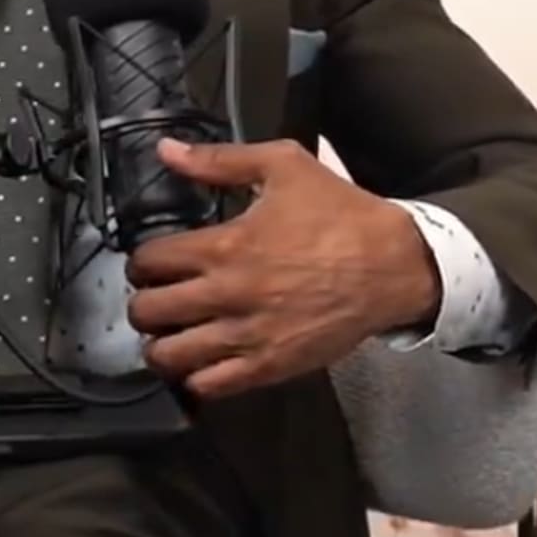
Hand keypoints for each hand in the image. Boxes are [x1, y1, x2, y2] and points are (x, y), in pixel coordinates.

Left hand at [124, 139, 441, 399]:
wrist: (395, 265)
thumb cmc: (343, 215)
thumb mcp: (284, 166)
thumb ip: (220, 160)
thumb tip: (167, 150)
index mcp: (224, 246)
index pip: (146, 262)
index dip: (141, 262)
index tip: (153, 263)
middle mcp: (227, 295)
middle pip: (147, 312)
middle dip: (144, 303)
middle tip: (158, 298)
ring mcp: (248, 336)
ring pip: (169, 356)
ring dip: (161, 345)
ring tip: (173, 334)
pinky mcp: (270, 365)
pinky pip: (209, 385)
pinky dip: (196, 377)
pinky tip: (203, 361)